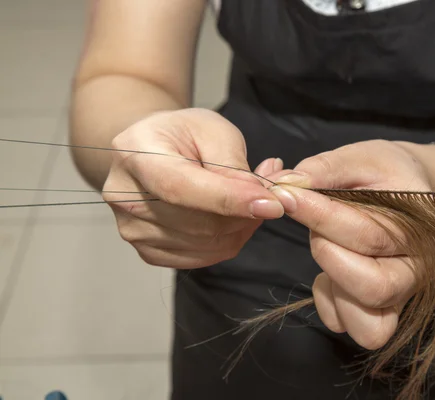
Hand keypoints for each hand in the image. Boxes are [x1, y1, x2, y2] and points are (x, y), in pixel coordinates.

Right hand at [102, 108, 283, 268]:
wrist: (151, 150)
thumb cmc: (182, 135)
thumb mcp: (213, 130)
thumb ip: (233, 165)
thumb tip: (261, 201)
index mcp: (136, 154)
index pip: (181, 188)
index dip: (230, 199)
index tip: (272, 204)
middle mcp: (126, 197)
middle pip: (199, 223)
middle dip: (246, 212)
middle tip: (270, 193)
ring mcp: (133, 229)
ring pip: (208, 244)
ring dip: (241, 225)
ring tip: (249, 198)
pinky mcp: (148, 251)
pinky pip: (204, 256)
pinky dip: (229, 240)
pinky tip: (232, 216)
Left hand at [268, 140, 431, 349]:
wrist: (411, 188)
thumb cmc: (387, 172)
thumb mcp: (362, 157)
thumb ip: (325, 169)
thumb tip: (285, 185)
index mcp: (420, 227)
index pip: (366, 235)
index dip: (318, 216)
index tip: (285, 195)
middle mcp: (419, 269)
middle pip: (373, 289)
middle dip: (329, 256)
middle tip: (318, 228)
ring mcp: (403, 295)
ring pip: (369, 327)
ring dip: (335, 291)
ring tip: (330, 253)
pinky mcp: (384, 309)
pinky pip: (351, 327)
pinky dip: (331, 304)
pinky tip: (331, 271)